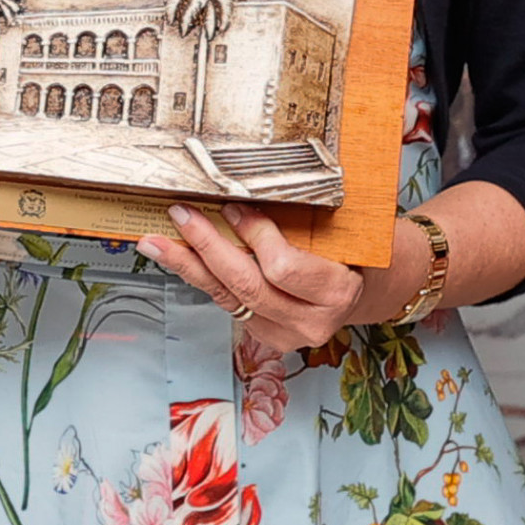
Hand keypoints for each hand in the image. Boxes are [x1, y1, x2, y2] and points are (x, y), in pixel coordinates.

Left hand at [139, 202, 369, 354]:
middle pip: (246, 284)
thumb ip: (305, 217)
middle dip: (208, 246)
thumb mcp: (344, 230)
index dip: (255, 236)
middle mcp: (310, 321)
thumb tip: (247, 189)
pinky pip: (225, 302)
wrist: (369, 286)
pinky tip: (178, 257)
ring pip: (227, 297)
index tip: (234, 206)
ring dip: (187, 265)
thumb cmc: (357, 250)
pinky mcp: (265, 335)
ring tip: (155, 242)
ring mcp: (285, 334)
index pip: (283, 268)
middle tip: (182, 216)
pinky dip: (200, 276)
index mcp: (337, 292)